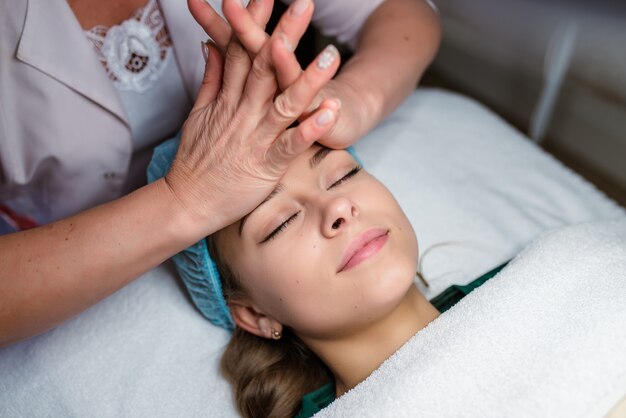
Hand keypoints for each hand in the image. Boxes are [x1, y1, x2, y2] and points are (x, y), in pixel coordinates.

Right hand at [166, 1, 340, 232]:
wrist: (187, 202)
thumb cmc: (195, 161)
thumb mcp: (198, 115)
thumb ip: (211, 79)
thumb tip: (211, 46)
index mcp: (227, 99)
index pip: (240, 51)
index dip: (253, 21)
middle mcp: (242, 112)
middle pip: (264, 67)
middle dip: (285, 34)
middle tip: (303, 5)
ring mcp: (254, 137)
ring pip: (283, 103)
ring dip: (307, 79)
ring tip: (331, 56)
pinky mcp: (265, 164)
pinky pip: (291, 144)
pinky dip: (309, 128)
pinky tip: (329, 111)